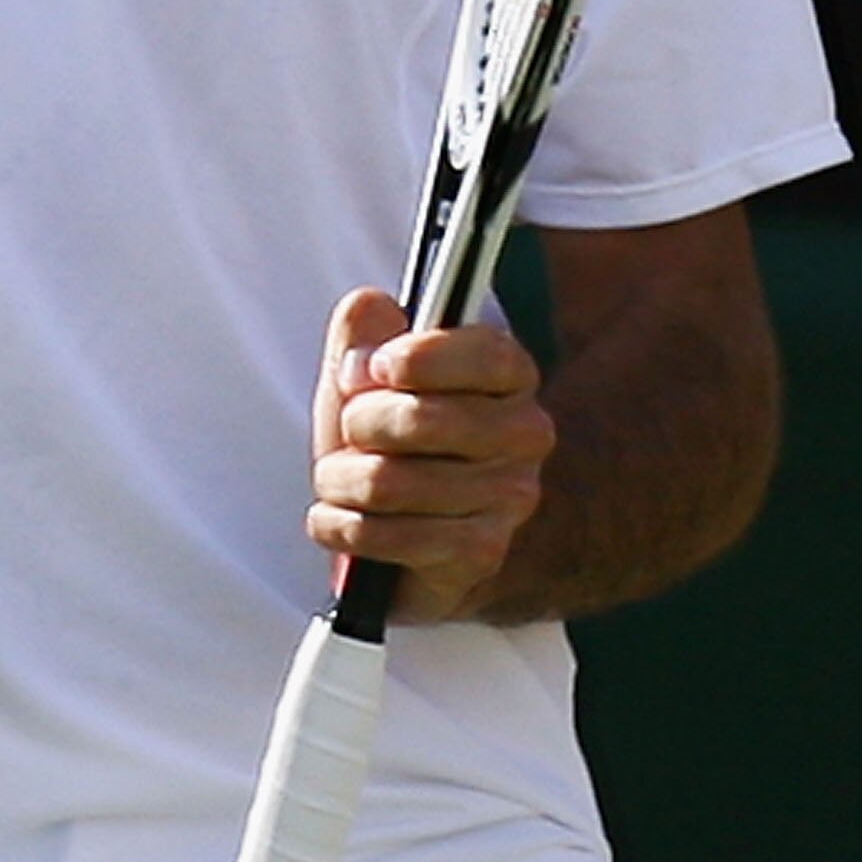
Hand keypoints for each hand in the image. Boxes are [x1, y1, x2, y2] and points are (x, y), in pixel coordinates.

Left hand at [306, 286, 554, 623]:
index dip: (424, 358)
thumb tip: (372, 309)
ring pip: (389, 482)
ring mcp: (509, 497)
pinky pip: (387, 535)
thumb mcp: (366, 372)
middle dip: (358, 423)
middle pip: (421, 419)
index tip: (378, 366)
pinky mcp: (481, 552)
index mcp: (508, 374)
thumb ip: (364, 328)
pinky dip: (339, 526)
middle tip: (348, 430)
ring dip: (338, 480)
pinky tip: (337, 519)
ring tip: (336, 478)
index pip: (487, 355)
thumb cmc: (386, 437)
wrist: (400, 527)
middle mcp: (524, 433)